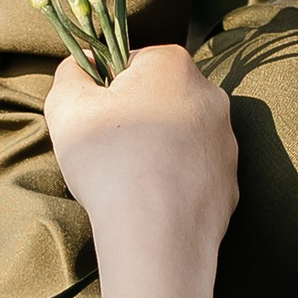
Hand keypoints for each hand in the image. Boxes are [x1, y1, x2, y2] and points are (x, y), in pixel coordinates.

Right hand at [47, 44, 239, 297]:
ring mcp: (226, 139)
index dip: (104, 89)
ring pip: (179, 134)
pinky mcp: (231, 180)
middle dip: (133, 117)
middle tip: (108, 152)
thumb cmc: (109, 161)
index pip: (129, 62)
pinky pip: (194, 171)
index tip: (92, 118)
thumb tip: (83, 63)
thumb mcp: (66, 105)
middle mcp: (210, 93)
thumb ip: (71, 71)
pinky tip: (153, 201)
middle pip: (158, 97)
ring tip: (130, 180)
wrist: (158, 235)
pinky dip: (174, 180)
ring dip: (156, 148)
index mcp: (173, 64)